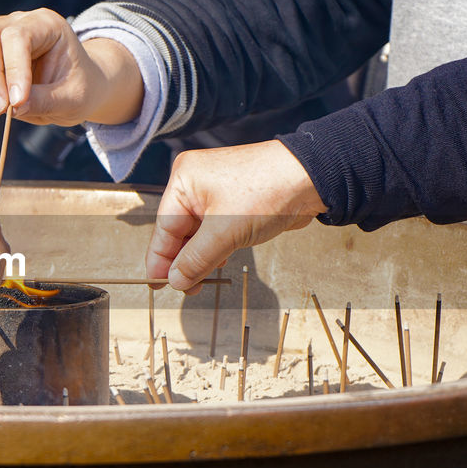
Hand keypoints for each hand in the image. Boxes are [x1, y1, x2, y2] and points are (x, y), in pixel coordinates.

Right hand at [0, 9, 143, 126]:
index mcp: (46, 24)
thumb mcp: (73, 99)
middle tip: (0, 110)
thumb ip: (46, 100)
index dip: (14, 69)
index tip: (18, 102)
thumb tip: (13, 107)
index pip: (18, 36)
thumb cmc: (78, 87)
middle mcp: (17, 22)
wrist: (74, 88)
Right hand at [146, 142, 327, 291]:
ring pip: (198, 233)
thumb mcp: (224, 232)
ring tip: (200, 283)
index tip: (155, 285)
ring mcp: (215, 192)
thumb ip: (196, 259)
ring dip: (199, 258)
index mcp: (184, 181)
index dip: (159, 260)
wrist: (311, 178)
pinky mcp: (233, 202)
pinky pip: (215, 230)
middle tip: (184, 290)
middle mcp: (196, 184)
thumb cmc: (267, 192)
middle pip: (179, 231)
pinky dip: (214, 249)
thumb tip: (175, 280)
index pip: (164, 228)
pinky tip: (217, 263)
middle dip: (182, 262)